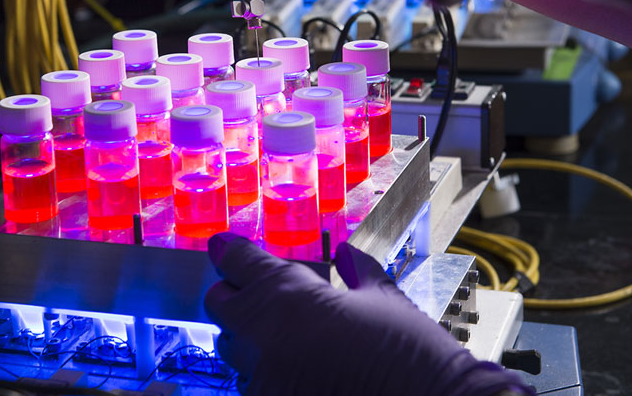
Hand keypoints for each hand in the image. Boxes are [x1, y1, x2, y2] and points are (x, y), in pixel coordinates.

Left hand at [205, 233, 532, 395]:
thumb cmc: (411, 353)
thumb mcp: (384, 298)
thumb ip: (356, 270)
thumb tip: (345, 254)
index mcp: (289, 295)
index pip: (237, 262)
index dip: (230, 253)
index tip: (223, 249)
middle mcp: (264, 335)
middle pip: (219, 304)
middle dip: (235, 296)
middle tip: (260, 297)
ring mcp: (263, 378)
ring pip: (230, 348)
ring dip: (247, 338)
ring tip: (283, 339)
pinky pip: (249, 384)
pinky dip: (264, 375)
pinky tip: (295, 371)